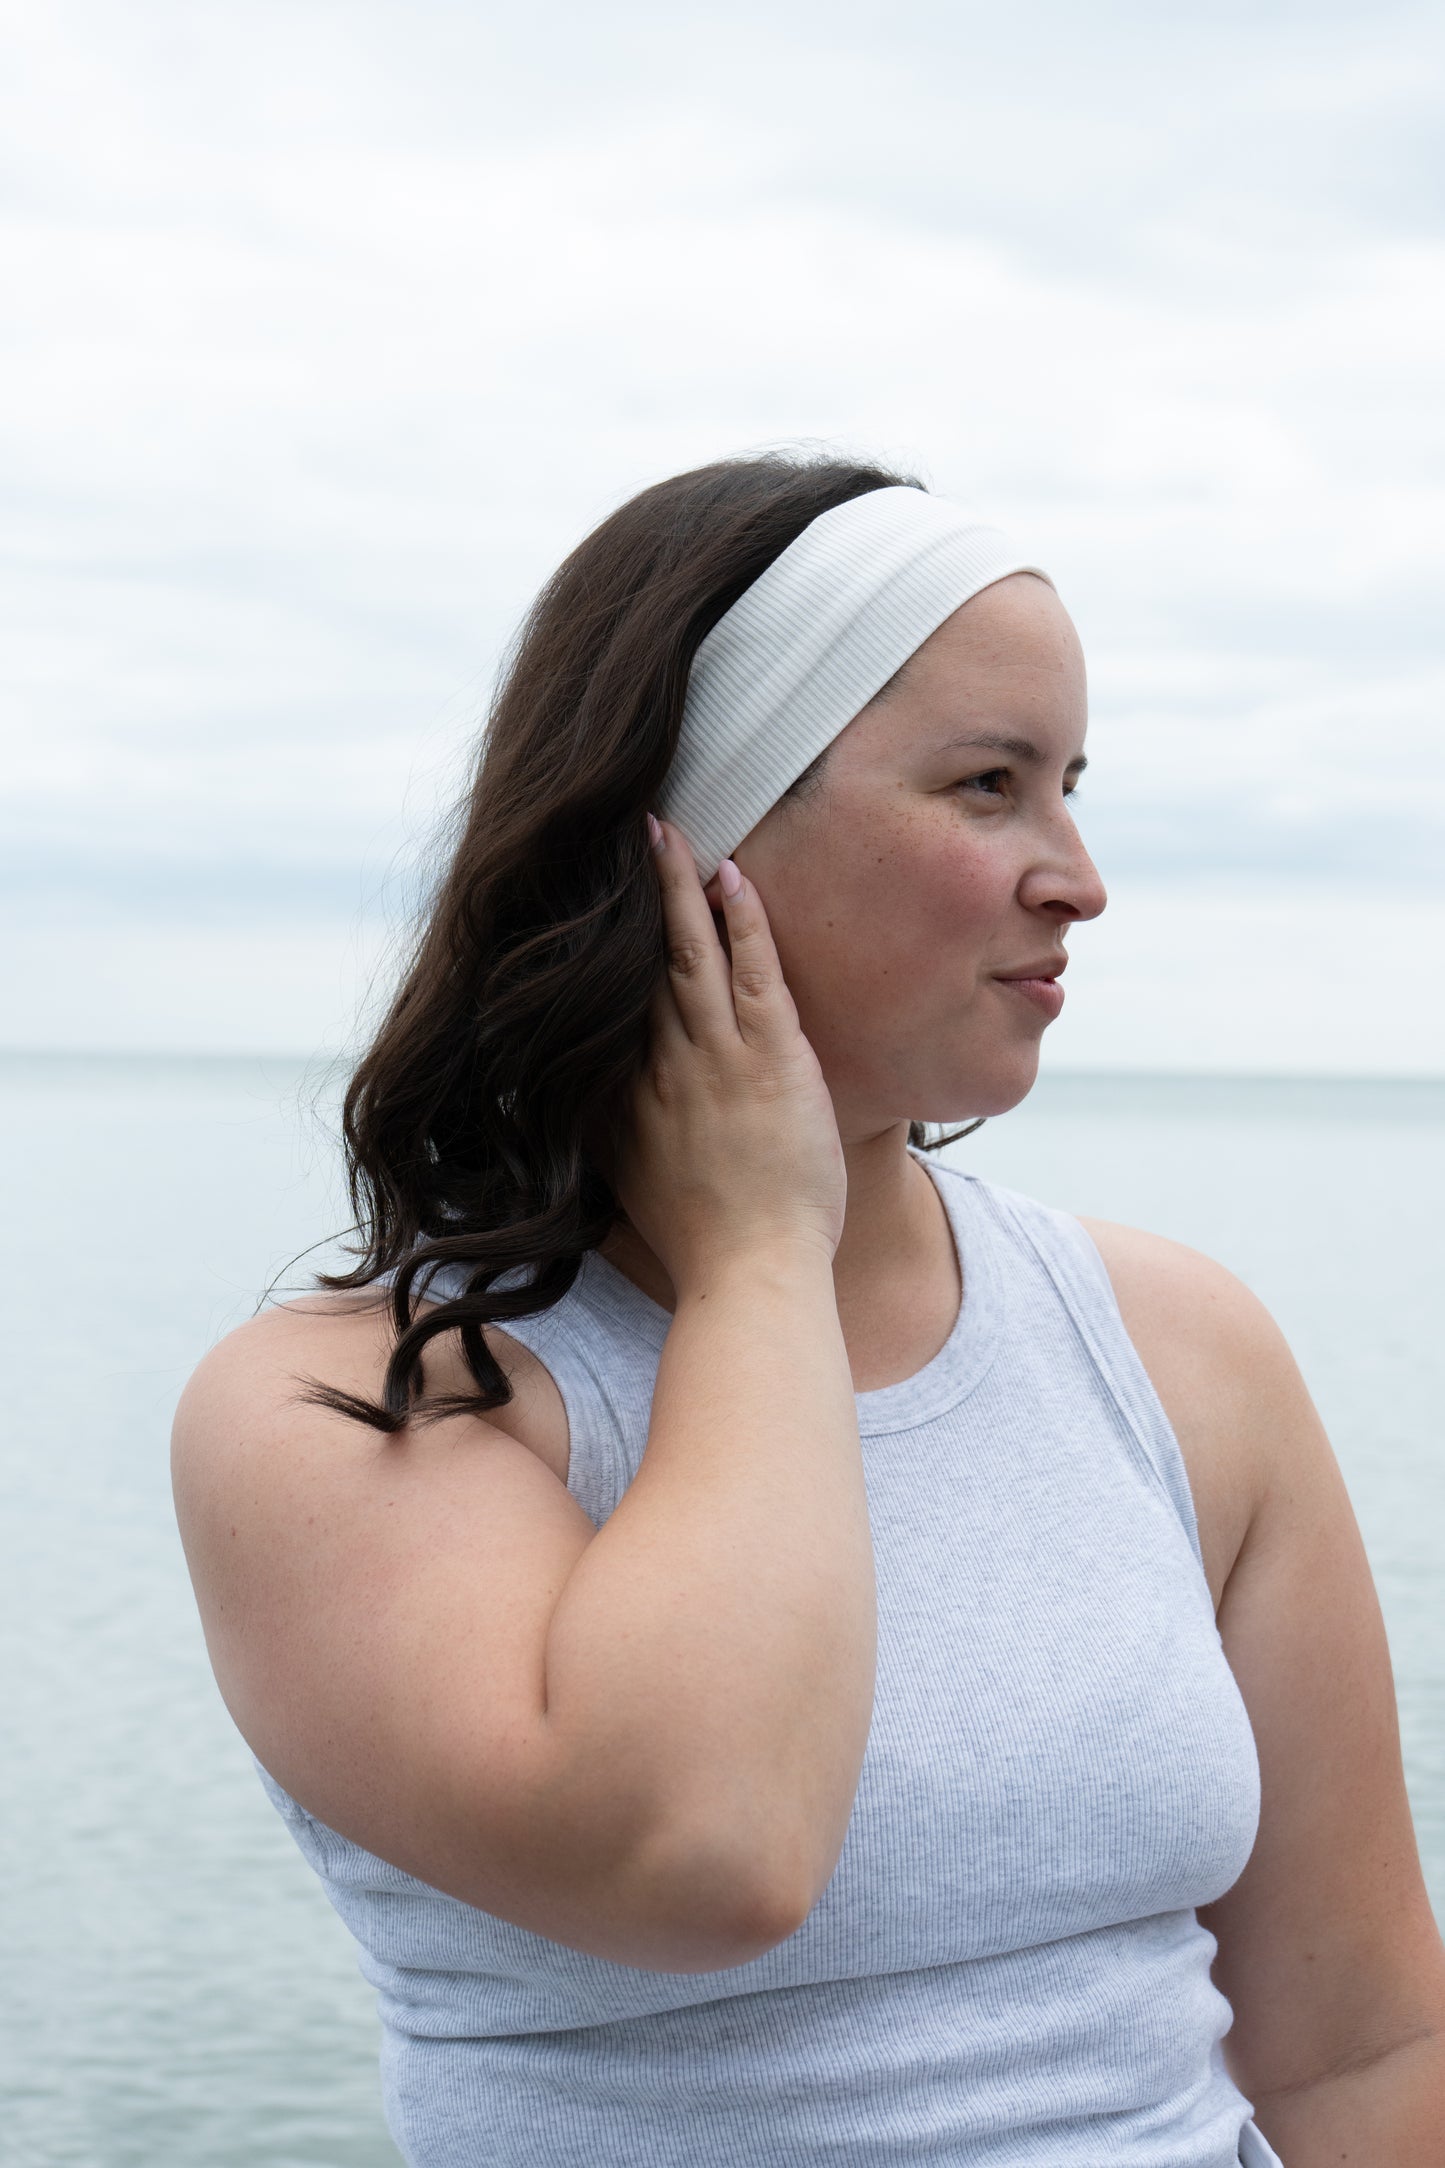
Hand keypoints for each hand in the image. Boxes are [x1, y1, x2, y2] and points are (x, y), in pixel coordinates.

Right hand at [608, 817, 846, 1297]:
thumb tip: (578, 1114)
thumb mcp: (626, 1189)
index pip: (607, 1005)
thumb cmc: (702, 1245)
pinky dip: (739, 916)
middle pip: (637, 964)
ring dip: (673, 885)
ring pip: (687, 951)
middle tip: (617, 834)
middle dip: (626, 898)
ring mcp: (714, 1056)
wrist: (751, 1274)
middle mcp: (658, 1065)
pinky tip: (726, 871)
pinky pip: (750, 967)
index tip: (583, 905)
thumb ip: (606, 1140)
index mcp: (623, 1095)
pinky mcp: (769, 1055)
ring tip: (660, 829)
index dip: (596, 952)